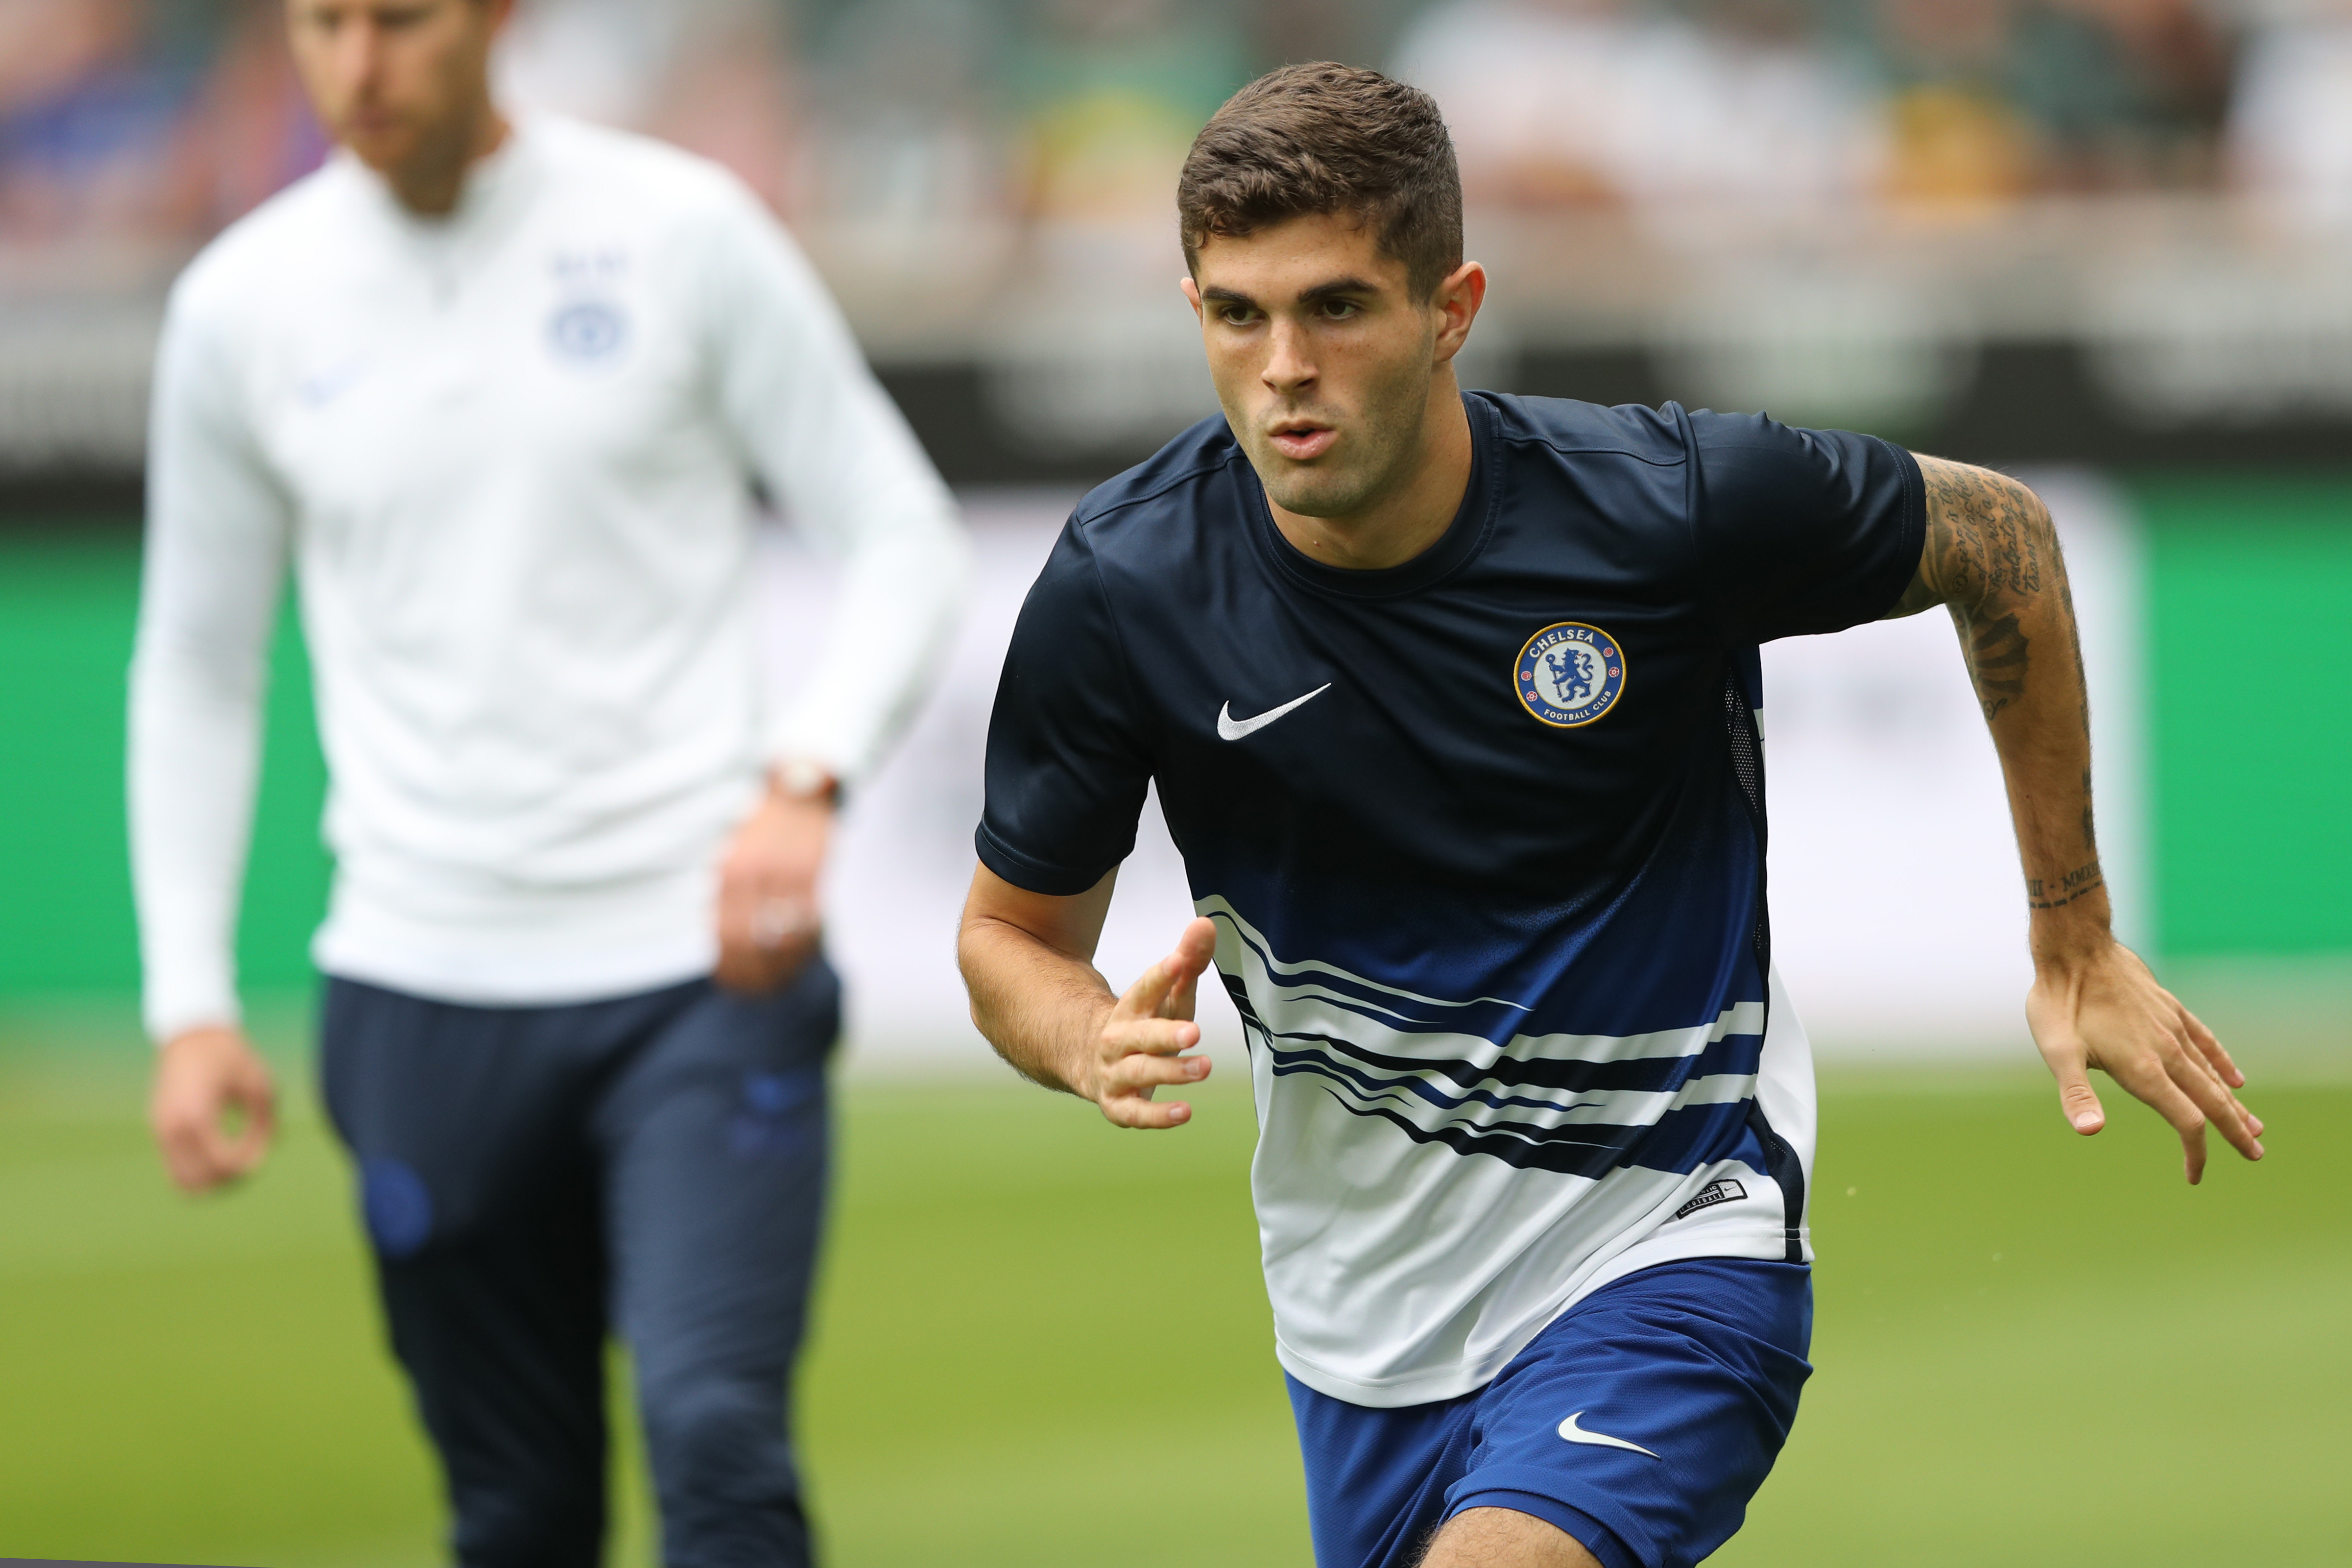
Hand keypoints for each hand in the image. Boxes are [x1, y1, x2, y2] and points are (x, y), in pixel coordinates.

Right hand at [150, 1025, 276, 1191]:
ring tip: (236, 1162)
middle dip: (229, 1180)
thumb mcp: (261, 1086)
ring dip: (212, 1182)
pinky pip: (175, 1168)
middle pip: (199, 1182)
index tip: (261, 1145)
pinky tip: (220, 1153)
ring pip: (183, 1182)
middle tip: (250, 1161)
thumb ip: (265, 1127)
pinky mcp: (159, 1130)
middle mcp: (172, 1127)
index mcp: (198, 1114)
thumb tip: (258, 1164)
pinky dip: (198, 1172)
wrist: (192, 1034)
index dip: (247, 1164)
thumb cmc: (232, 1057)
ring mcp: (161, 1130)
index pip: (221, 1163)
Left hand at [714, 777, 832, 993]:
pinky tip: (805, 957)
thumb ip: (728, 895)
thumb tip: (723, 941)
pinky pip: (811, 921)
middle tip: (757, 992)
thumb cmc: (762, 827)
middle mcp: (755, 874)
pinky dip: (808, 945)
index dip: (730, 967)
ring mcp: (787, 874)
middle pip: (753, 941)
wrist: (799, 790)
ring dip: (784, 966)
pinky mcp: (815, 874)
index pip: (726, 935)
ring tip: (782, 982)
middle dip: (755, 973)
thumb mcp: (733, 856)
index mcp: (729, 872)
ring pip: (784, 936)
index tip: (732, 984)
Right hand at [1083, 918, 1218, 1128]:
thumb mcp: (1167, 997)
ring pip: (1139, 1072)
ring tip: (1205, 1067)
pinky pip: (1135, 1113)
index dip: (1161, 975)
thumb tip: (1206, 924)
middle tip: (1194, 1031)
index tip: (1179, 960)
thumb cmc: (1144, 1027)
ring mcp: (1115, 1074)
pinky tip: (1186, 1112)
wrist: (1094, 1062)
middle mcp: (1117, 1041)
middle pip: (1139, 1036)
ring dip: (1171, 1071)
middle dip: (1165, 1033)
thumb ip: (1188, 962)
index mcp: (1130, 1009)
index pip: (1144, 989)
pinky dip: (1158, 1116)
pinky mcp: (1118, 1105)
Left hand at [2025, 940, 2263, 1183]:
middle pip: (2211, 1101)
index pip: (2185, 1121)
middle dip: (2234, 1131)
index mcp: (2142, 1069)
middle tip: (2256, 1154)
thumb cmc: (2059, 1001)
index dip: (2195, 1153)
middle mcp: (2166, 1051)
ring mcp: (2171, 1028)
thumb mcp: (2056, 1050)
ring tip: (2254, 1125)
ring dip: (2232, 1102)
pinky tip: (2234, 1077)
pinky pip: (2205, 1042)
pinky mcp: (2170, 1008)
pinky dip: (2222, 1062)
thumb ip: (2075, 1093)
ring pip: (2212, 1073)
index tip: (2194, 1176)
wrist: (2075, 947)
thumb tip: (2090, 1131)